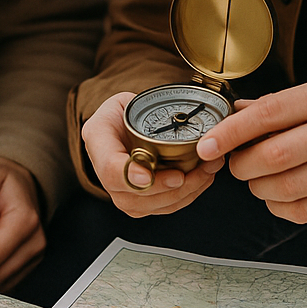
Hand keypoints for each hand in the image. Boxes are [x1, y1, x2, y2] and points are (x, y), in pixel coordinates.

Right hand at [81, 92, 223, 216]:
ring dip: (187, 191)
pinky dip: (189, 195)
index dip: (130, 175)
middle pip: (134, 195)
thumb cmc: (124, 111)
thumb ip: (140, 113)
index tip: (150, 175)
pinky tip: (204, 179)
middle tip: (198, 171)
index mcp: (98, 141)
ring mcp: (121, 193)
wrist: (121, 127)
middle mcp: (105, 174)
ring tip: (209, 171)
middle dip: (171, 187)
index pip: (110, 169)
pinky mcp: (139, 203)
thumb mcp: (124, 101)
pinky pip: (164, 207)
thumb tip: (175, 127)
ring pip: (153, 205)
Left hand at [196, 78, 306, 222]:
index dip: (231, 130)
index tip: (206, 143)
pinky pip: (301, 211)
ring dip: (257, 187)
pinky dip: (278, 205)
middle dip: (242, 164)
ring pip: (284, 188)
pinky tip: (280, 193)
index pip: (271, 112)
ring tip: (259, 177)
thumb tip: (229, 114)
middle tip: (236, 163)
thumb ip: (279, 105)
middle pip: (274, 156)